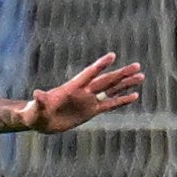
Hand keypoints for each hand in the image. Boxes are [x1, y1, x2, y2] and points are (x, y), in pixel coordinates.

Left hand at [19, 52, 142, 133]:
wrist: (40, 121)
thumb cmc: (35, 113)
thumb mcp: (37, 108)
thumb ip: (40, 101)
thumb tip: (36, 93)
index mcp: (71, 88)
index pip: (88, 74)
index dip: (100, 65)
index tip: (112, 55)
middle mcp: (83, 92)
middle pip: (105, 80)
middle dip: (120, 74)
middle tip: (136, 65)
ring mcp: (88, 101)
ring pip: (110, 90)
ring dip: (125, 84)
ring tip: (140, 76)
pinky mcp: (91, 111)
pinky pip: (109, 105)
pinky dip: (121, 101)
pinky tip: (134, 96)